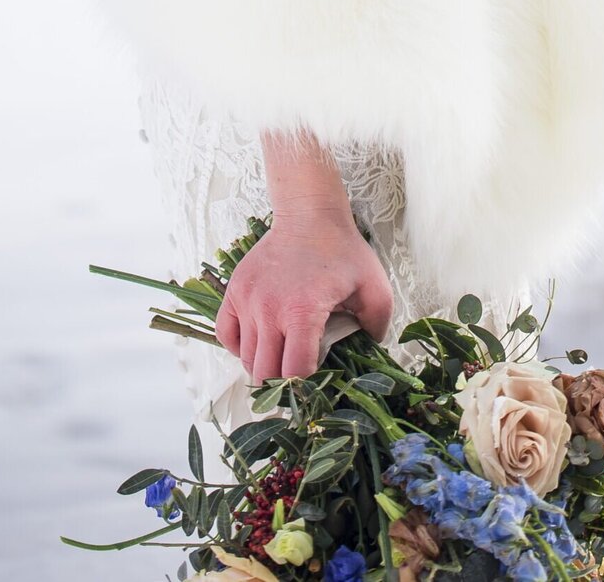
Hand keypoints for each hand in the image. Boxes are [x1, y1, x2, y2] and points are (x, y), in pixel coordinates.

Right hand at [214, 206, 393, 384]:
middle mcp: (268, 310)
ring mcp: (247, 300)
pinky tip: (259, 344)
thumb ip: (377, 325)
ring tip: (282, 359)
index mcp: (301, 312)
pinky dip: (239, 348)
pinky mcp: (235, 291)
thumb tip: (370, 352)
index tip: (317, 386)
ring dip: (264, 367)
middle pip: (265, 373)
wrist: (308, 214)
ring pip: (245, 359)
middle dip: (283, 386)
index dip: (306, 389)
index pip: (294, 373)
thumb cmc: (342, 250)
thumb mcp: (375, 287)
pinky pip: (226, 335)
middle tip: (299, 382)